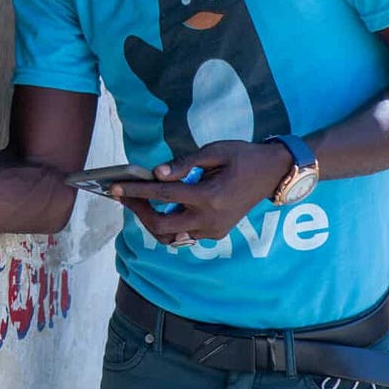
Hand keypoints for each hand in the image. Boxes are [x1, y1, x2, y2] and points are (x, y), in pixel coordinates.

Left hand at [111, 140, 291, 246]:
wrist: (273, 174)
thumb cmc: (242, 157)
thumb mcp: (214, 151)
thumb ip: (184, 164)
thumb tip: (156, 173)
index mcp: (209, 196)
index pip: (163, 195)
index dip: (136, 191)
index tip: (114, 187)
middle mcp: (210, 219)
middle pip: (161, 225)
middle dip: (138, 211)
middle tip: (123, 195)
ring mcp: (214, 230)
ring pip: (171, 237)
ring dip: (150, 222)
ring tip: (137, 202)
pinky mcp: (216, 233)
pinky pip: (184, 236)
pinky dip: (167, 226)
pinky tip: (158, 208)